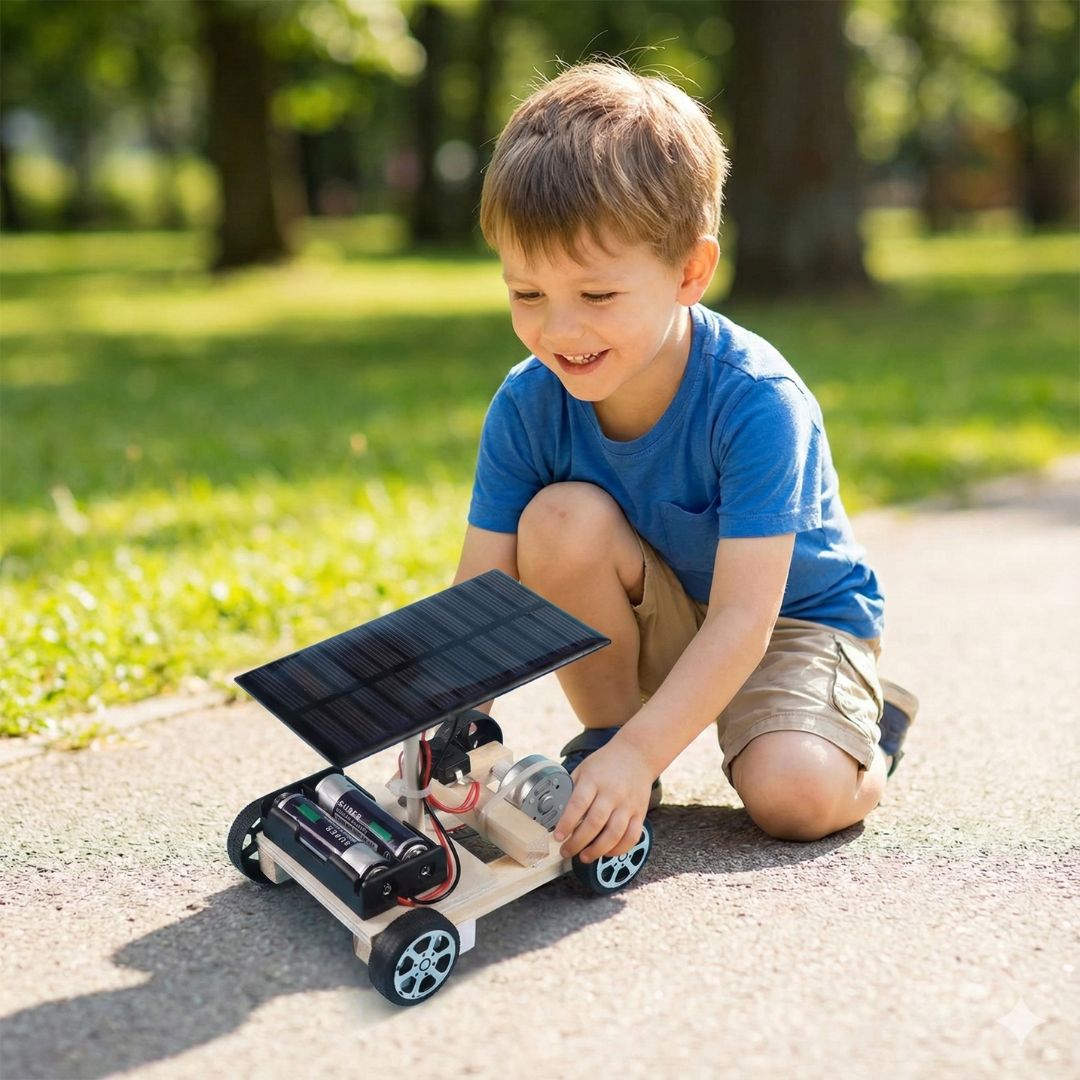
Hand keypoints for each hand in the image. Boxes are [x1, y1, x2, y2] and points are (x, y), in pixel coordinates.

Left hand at [553, 737, 653, 861]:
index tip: (557, 836)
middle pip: (595, 823)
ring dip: (597, 850)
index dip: (567, 823)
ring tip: (584, 856)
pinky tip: (606, 852)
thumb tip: (557, 812)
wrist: (636, 755)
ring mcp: (628, 804)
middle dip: (578, 842)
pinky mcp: (640, 813)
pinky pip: (631, 837)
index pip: (578, 804)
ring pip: (614, 834)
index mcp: (594, 780)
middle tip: (566, 851)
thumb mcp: (584, 768)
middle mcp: (612, 793)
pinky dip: (619, 849)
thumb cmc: (606, 764)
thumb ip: (572, 789)